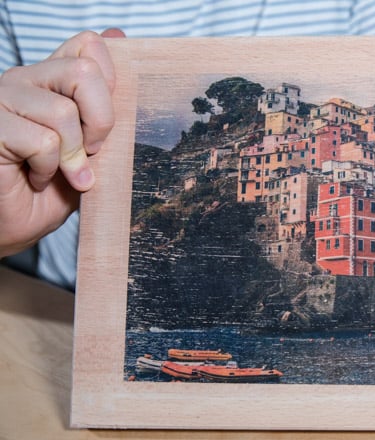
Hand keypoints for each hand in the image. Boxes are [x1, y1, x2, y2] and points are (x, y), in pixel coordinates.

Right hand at [0, 28, 123, 257]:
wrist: (17, 225)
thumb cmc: (55, 188)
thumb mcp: (93, 146)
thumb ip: (104, 101)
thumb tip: (118, 34)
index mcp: (52, 80)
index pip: (87, 46)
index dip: (109, 80)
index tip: (104, 124)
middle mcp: (26, 81)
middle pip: (84, 71)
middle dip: (101, 120)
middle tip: (92, 151)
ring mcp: (4, 100)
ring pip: (63, 112)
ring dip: (73, 154)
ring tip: (62, 172)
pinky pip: (41, 141)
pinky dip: (49, 168)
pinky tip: (36, 177)